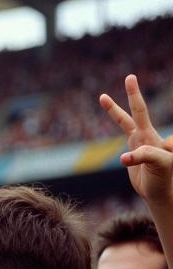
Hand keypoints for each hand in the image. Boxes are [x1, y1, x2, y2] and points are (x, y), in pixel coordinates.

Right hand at [99, 74, 172, 205]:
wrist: (160, 192)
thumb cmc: (165, 178)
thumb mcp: (160, 164)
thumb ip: (144, 156)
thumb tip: (122, 157)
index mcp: (155, 137)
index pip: (150, 132)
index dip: (147, 144)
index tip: (166, 151)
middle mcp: (148, 135)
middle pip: (139, 111)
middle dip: (134, 94)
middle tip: (130, 77)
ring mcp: (140, 141)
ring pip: (126, 121)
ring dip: (114, 110)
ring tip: (102, 97)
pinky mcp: (132, 149)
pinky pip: (122, 132)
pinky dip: (114, 127)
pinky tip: (107, 121)